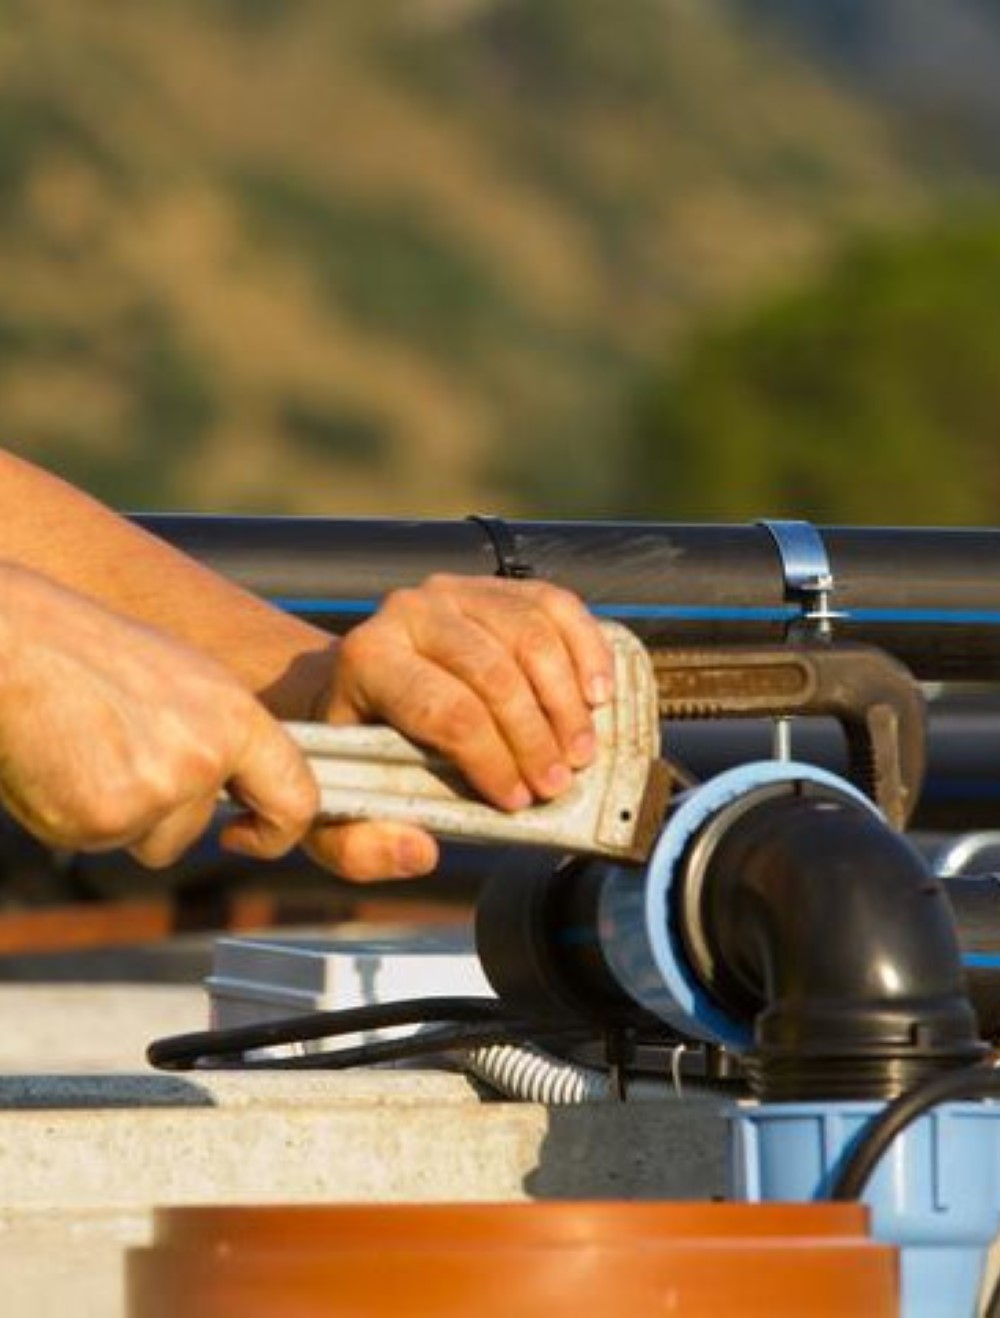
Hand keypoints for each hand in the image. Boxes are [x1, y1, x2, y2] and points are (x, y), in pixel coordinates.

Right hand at [0, 565, 317, 866]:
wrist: (15, 646)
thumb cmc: (93, 653)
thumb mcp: (186, 679)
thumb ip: (222, 737)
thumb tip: (248, 793)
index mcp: (235, 718)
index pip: (297, 800)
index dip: (278, 830)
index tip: (249, 831)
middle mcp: (202, 759)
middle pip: (198, 830)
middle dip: (165, 812)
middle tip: (121, 753)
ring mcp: (151, 795)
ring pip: (149, 841)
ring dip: (123, 814)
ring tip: (88, 747)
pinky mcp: (98, 822)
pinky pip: (100, 842)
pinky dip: (79, 815)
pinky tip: (60, 762)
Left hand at [305, 574, 613, 879]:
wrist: (356, 684)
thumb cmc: (355, 753)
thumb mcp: (333, 810)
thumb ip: (360, 848)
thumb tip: (420, 849)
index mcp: (367, 660)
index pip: (445, 710)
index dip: (492, 760)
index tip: (517, 801)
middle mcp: (410, 612)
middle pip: (495, 673)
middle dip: (536, 738)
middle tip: (556, 785)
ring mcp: (458, 592)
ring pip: (531, 636)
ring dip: (567, 702)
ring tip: (580, 752)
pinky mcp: (497, 587)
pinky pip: (556, 607)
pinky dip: (587, 650)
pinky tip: (597, 695)